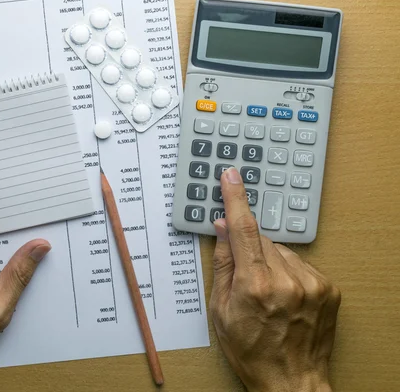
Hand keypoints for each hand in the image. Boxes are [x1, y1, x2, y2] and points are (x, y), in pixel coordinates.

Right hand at [209, 168, 340, 391]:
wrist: (290, 382)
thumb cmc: (251, 351)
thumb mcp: (220, 310)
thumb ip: (223, 263)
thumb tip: (223, 229)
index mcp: (254, 286)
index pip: (242, 229)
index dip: (235, 199)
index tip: (231, 177)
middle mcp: (286, 281)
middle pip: (261, 239)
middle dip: (249, 248)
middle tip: (245, 275)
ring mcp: (312, 284)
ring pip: (281, 251)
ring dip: (269, 262)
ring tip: (267, 293)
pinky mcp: (328, 288)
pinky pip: (300, 264)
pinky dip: (288, 272)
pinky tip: (284, 295)